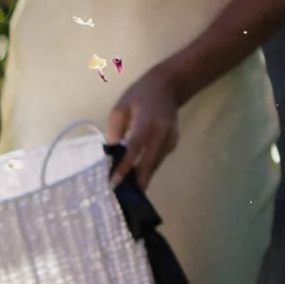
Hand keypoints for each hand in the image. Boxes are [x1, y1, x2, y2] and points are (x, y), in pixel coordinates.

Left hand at [102, 57, 183, 188]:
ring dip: (141, 178)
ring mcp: (170, 140)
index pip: (135, 148)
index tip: (114, 183)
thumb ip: (115, 131)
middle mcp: (162, 133)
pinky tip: (135, 177)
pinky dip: (146, 169)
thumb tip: (111, 156)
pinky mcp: (173, 144)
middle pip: (148, 163)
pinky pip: (157, 160)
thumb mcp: (120, 108)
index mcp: (147, 122)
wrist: (169, 86)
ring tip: (125, 193)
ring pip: (154, 165)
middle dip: (136, 182)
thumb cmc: (139, 95)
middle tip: (120, 197)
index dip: (125, 167)